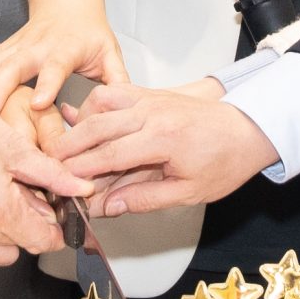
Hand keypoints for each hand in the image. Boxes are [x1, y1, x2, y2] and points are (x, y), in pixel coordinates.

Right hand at [0, 13, 126, 110]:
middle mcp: (36, 47)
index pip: (56, 67)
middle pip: (12, 65)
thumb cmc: (90, 34)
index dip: (47, 84)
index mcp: (64, 49)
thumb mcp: (111, 54)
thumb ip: (118, 82)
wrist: (68, 2)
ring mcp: (15, 47)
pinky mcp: (2, 49)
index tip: (37, 103)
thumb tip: (124, 111)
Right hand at [47, 80, 280, 216]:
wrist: (249, 129)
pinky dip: (95, 105)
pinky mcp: (151, 93)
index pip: (110, 155)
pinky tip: (85, 119)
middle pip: (98, 127)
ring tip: (65, 145)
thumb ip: (144, 198)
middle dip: (70, 146)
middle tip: (50, 164)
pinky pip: (115, 91)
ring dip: (80, 123)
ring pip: (102, 103)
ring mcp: (151, 99)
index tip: (63, 182)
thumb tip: (109, 207)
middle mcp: (153, 113)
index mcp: (163, 139)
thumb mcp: (188, 192)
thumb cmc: (224, 161)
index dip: (82, 170)